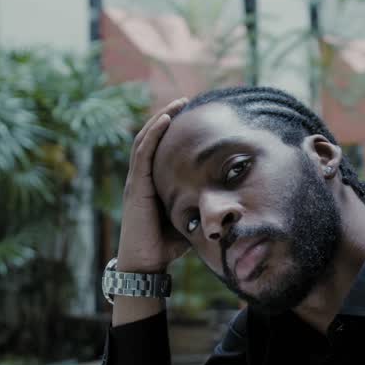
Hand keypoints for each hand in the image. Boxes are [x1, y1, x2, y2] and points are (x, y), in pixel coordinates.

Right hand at [116, 98, 191, 272]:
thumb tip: (228, 198)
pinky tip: (165, 120)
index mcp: (152, 183)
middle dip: (166, 116)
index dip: (171, 130)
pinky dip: (153, 134)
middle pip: (151, 138)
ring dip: (160, 118)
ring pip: (145, 140)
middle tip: (184, 100)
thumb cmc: (167, 246)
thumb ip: (199, 204)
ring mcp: (137, 181)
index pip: (159, 148)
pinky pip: (143, 154)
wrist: (146, 264)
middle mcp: (141, 177)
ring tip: (177, 103)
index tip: (189, 115)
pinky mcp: (136, 186)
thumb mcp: (187, 217)